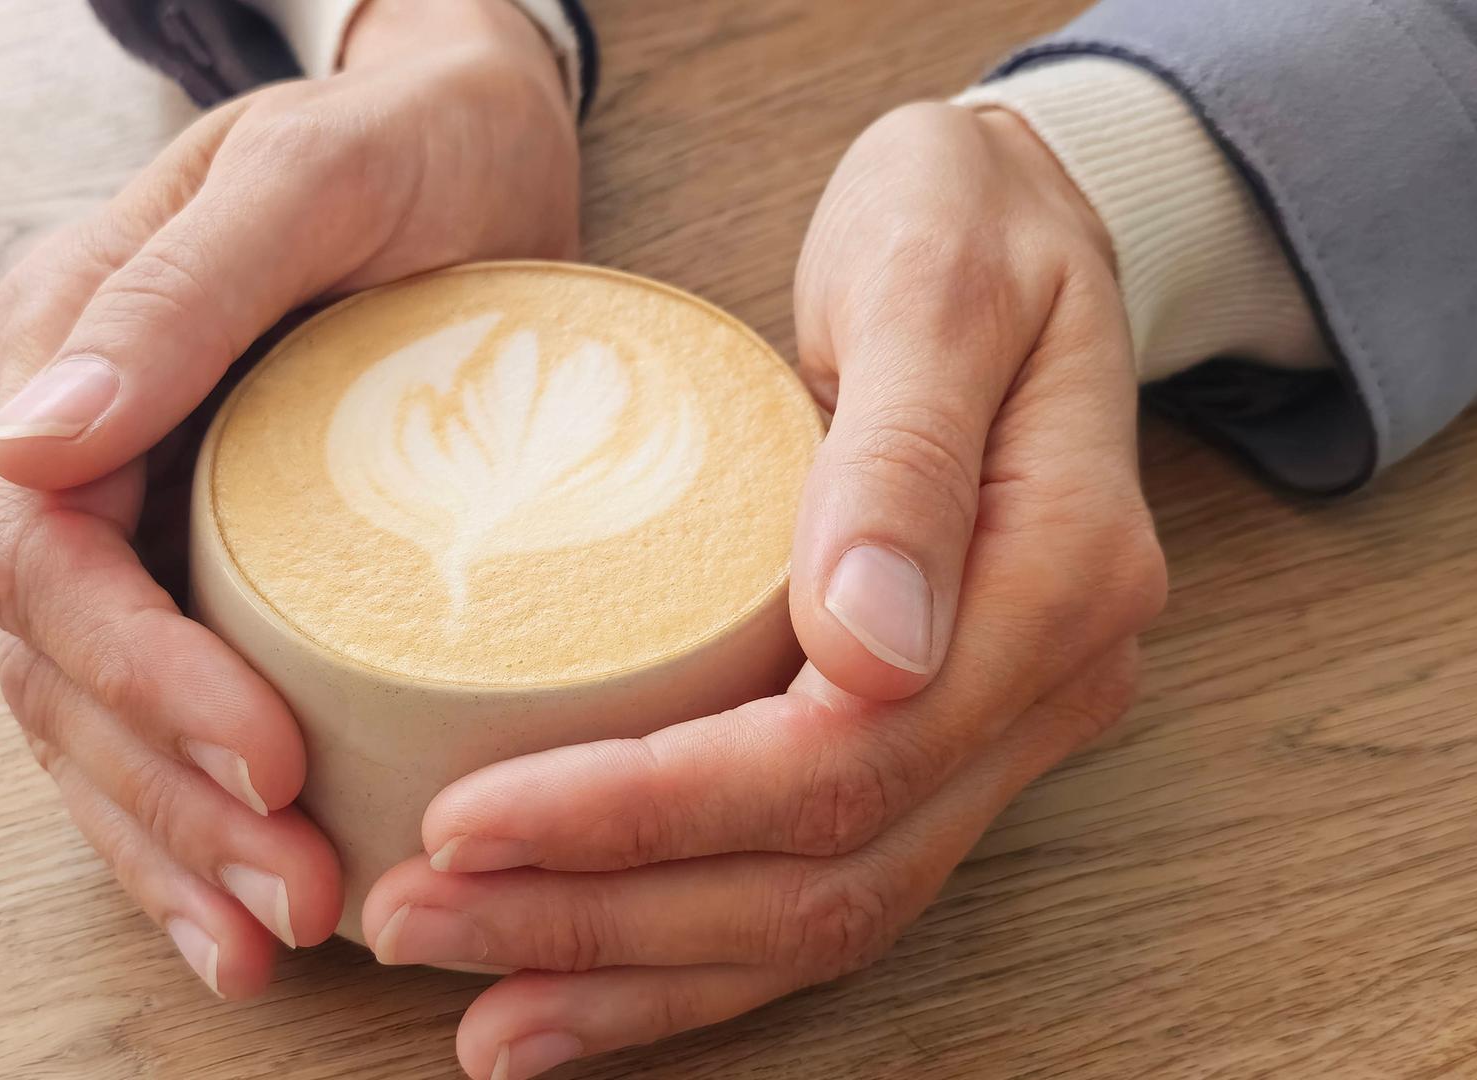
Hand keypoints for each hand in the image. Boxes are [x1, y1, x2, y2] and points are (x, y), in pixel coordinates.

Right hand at [0, 0, 577, 998]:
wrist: (475, 136)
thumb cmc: (407, 140)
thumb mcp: (307, 181)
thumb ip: (174, 297)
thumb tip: (21, 447)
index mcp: (69, 356)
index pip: (47, 560)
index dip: (140, 680)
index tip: (265, 760)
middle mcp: (88, 454)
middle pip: (63, 671)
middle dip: (169, 801)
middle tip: (298, 897)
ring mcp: (147, 515)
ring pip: (100, 722)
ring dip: (174, 846)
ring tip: (272, 942)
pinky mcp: (223, 565)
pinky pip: (167, 714)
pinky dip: (195, 823)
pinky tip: (246, 909)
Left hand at [358, 103, 1166, 1076]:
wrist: (1025, 223)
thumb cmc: (961, 220)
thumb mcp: (934, 277)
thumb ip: (904, 453)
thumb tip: (871, 645)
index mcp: (1055, 582)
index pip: (839, 759)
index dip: (647, 814)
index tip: (469, 817)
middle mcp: (1038, 690)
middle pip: (821, 876)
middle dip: (607, 921)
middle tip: (421, 921)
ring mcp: (994, 729)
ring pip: (821, 918)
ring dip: (637, 973)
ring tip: (480, 1007)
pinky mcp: (932, 736)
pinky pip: (820, 882)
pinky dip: (690, 953)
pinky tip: (576, 982)